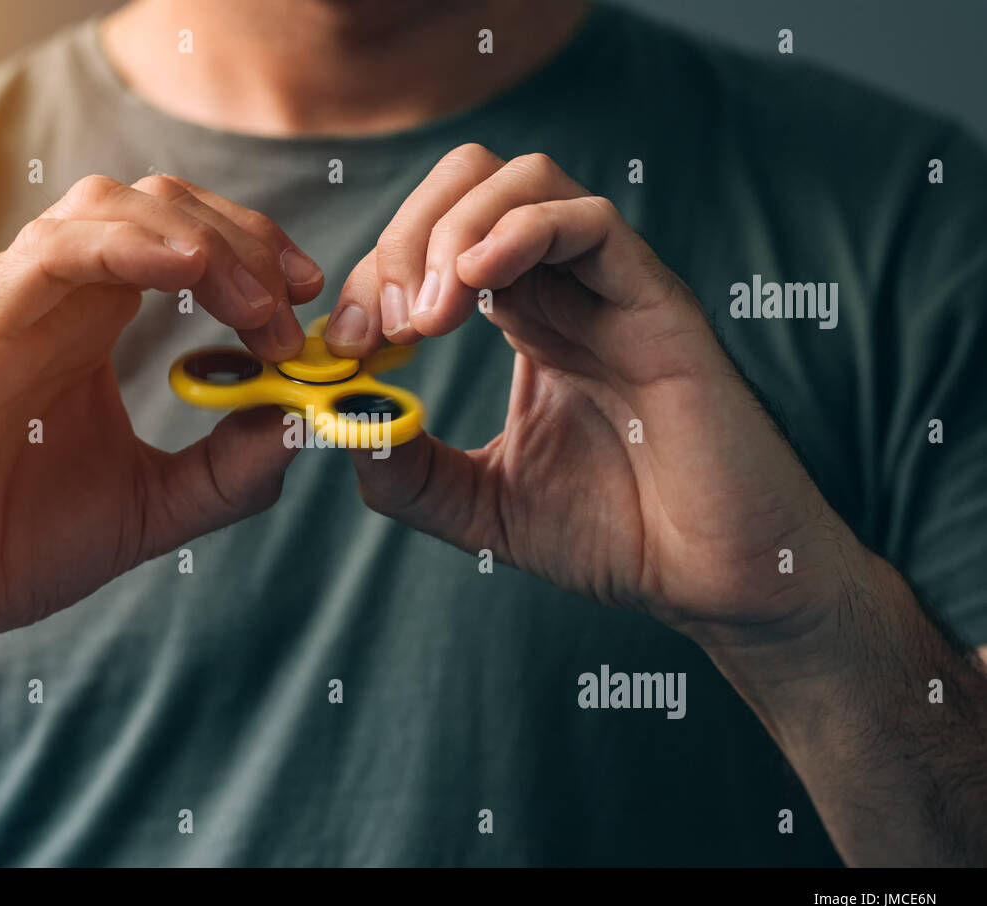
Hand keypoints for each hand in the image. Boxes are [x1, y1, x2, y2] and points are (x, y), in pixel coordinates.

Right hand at [0, 173, 322, 657]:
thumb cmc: (18, 546)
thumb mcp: (154, 507)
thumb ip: (229, 470)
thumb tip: (301, 422)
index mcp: (91, 325)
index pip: (182, 242)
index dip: (253, 253)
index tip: (308, 300)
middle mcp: (54, 300)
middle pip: (159, 208)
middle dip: (244, 239)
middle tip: (297, 299)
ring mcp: (12, 306)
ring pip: (109, 209)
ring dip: (201, 239)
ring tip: (260, 301)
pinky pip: (53, 255)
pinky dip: (127, 245)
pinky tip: (191, 266)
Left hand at [331, 144, 861, 645]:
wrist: (715, 576)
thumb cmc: (616, 535)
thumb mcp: (481, 507)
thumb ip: (408, 472)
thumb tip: (339, 425)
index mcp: (526, 320)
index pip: (435, 243)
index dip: (374, 276)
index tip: (346, 345)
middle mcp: (566, 289)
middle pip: (471, 185)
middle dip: (404, 236)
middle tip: (384, 324)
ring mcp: (612, 288)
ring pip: (526, 181)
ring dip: (452, 231)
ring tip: (427, 316)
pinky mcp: (657, 303)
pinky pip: (589, 221)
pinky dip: (519, 233)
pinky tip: (474, 285)